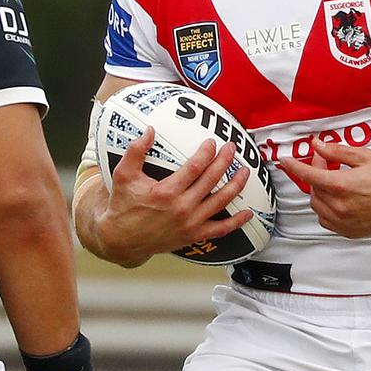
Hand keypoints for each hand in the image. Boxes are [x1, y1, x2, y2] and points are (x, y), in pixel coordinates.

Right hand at [97, 127, 252, 265]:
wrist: (122, 239)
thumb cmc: (123, 205)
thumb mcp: (123, 175)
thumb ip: (136, 151)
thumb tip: (150, 130)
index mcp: (166, 192)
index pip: (194, 167)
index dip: (206, 153)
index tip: (212, 142)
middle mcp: (182, 208)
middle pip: (211, 180)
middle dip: (225, 161)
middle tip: (232, 147)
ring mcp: (190, 224)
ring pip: (220, 202)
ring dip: (235, 185)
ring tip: (245, 171)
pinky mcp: (193, 236)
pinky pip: (220, 230)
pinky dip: (236, 222)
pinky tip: (249, 212)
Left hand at [278, 141, 370, 237]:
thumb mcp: (364, 157)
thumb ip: (337, 152)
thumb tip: (318, 146)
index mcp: (342, 186)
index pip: (308, 176)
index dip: (294, 166)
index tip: (285, 161)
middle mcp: (341, 207)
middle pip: (313, 190)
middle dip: (315, 173)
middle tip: (325, 162)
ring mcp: (345, 222)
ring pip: (318, 207)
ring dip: (319, 192)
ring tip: (334, 181)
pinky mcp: (351, 232)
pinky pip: (327, 221)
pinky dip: (326, 209)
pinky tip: (338, 199)